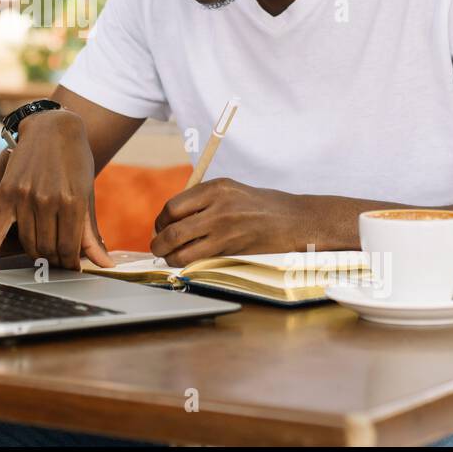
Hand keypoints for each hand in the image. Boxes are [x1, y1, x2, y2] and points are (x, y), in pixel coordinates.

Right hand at [0, 109, 113, 271]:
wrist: (53, 128)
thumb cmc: (74, 161)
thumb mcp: (87, 194)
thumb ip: (91, 233)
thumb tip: (105, 264)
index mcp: (72, 202)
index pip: (68, 249)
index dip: (70, 263)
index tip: (70, 267)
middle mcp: (47, 200)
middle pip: (47, 249)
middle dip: (53, 259)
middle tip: (57, 260)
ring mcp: (24, 197)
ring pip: (27, 242)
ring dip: (35, 253)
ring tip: (42, 253)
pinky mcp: (6, 193)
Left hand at [151, 179, 300, 265]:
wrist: (295, 220)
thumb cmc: (260, 206)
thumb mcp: (230, 191)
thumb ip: (202, 200)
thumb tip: (171, 219)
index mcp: (215, 188)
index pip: (173, 207)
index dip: (161, 221)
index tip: (160, 228)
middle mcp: (219, 208)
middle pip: (173, 229)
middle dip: (159, 242)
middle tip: (157, 247)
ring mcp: (226, 230)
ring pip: (183, 249)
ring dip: (169, 257)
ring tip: (168, 257)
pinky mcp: (233, 249)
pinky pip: (200, 259)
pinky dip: (187, 263)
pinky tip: (186, 262)